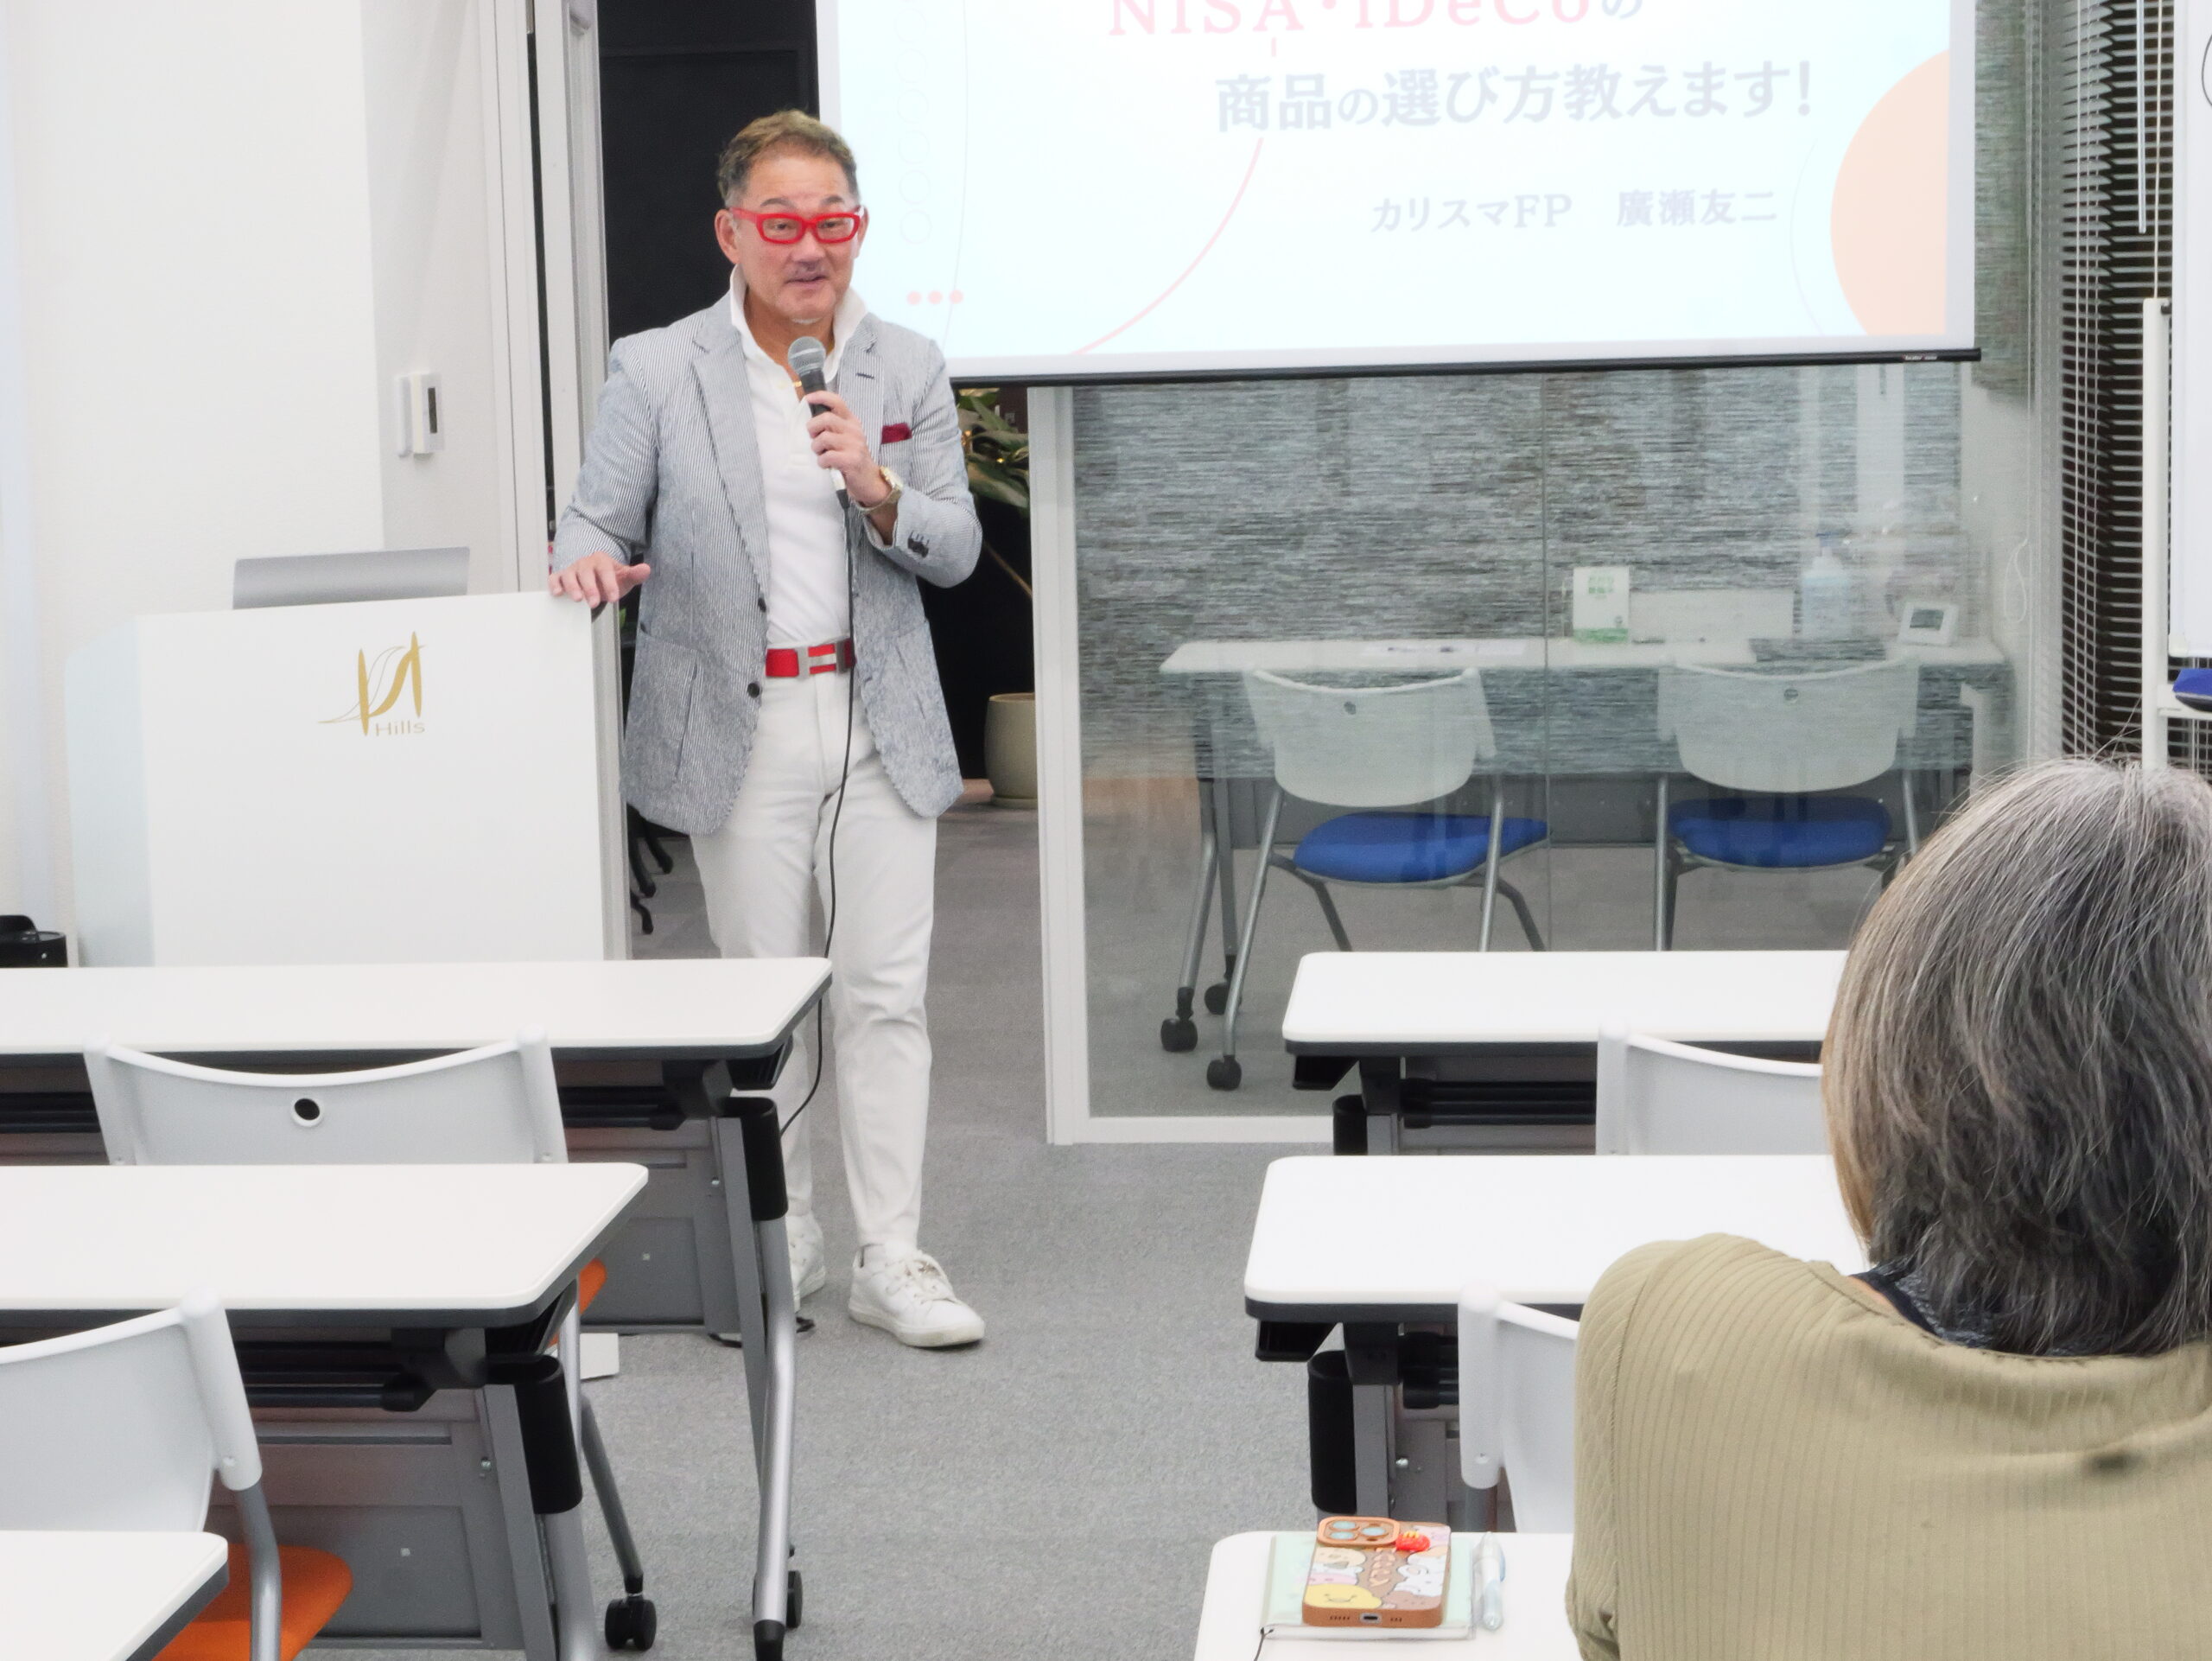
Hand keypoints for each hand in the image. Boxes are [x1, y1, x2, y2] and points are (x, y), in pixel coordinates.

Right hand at [549, 552, 651, 606]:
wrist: (595, 577)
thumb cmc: (609, 578)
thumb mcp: (624, 578)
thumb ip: (635, 575)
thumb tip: (646, 569)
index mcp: (601, 561)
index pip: (605, 570)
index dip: (609, 584)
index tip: (614, 599)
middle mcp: (585, 563)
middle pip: (586, 572)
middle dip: (590, 588)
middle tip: (594, 603)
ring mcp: (572, 570)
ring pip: (569, 575)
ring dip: (572, 587)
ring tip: (577, 599)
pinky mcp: (561, 577)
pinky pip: (555, 579)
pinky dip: (555, 585)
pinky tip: (558, 594)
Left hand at [803, 391, 889, 506]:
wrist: (869, 480)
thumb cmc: (852, 458)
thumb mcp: (846, 437)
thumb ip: (833, 427)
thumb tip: (810, 420)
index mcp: (852, 422)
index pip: (837, 402)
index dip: (821, 397)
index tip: (808, 399)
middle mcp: (854, 430)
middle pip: (826, 419)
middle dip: (813, 428)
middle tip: (814, 438)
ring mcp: (854, 445)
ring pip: (824, 438)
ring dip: (817, 448)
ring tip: (822, 454)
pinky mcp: (851, 460)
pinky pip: (827, 456)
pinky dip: (822, 462)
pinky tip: (827, 465)